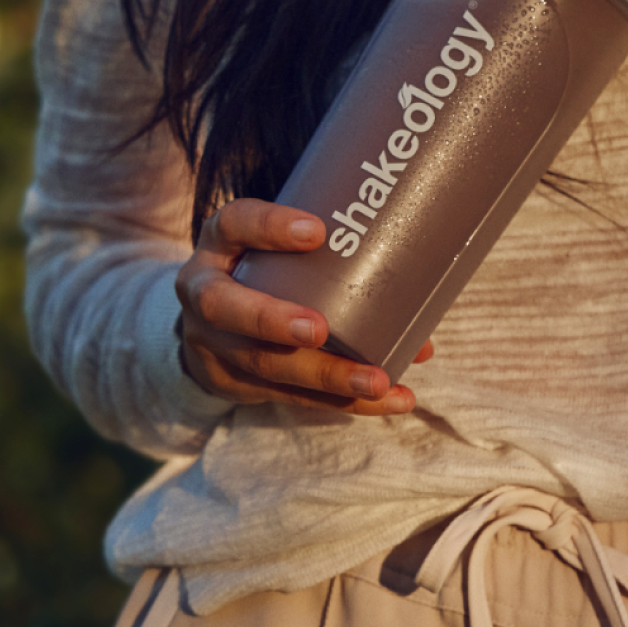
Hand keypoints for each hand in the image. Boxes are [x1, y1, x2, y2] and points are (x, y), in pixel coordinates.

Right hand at [175, 197, 434, 414]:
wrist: (208, 326)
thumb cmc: (263, 272)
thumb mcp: (270, 247)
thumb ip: (322, 251)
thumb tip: (423, 272)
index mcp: (217, 245)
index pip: (233, 224)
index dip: (268, 228)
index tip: (317, 231)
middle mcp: (203, 293)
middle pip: (225, 308)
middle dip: (272, 321)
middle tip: (319, 330)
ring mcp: (213, 345)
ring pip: (264, 365)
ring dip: (324, 375)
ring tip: (376, 381)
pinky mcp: (234, 384)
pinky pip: (289, 396)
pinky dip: (340, 402)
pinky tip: (384, 401)